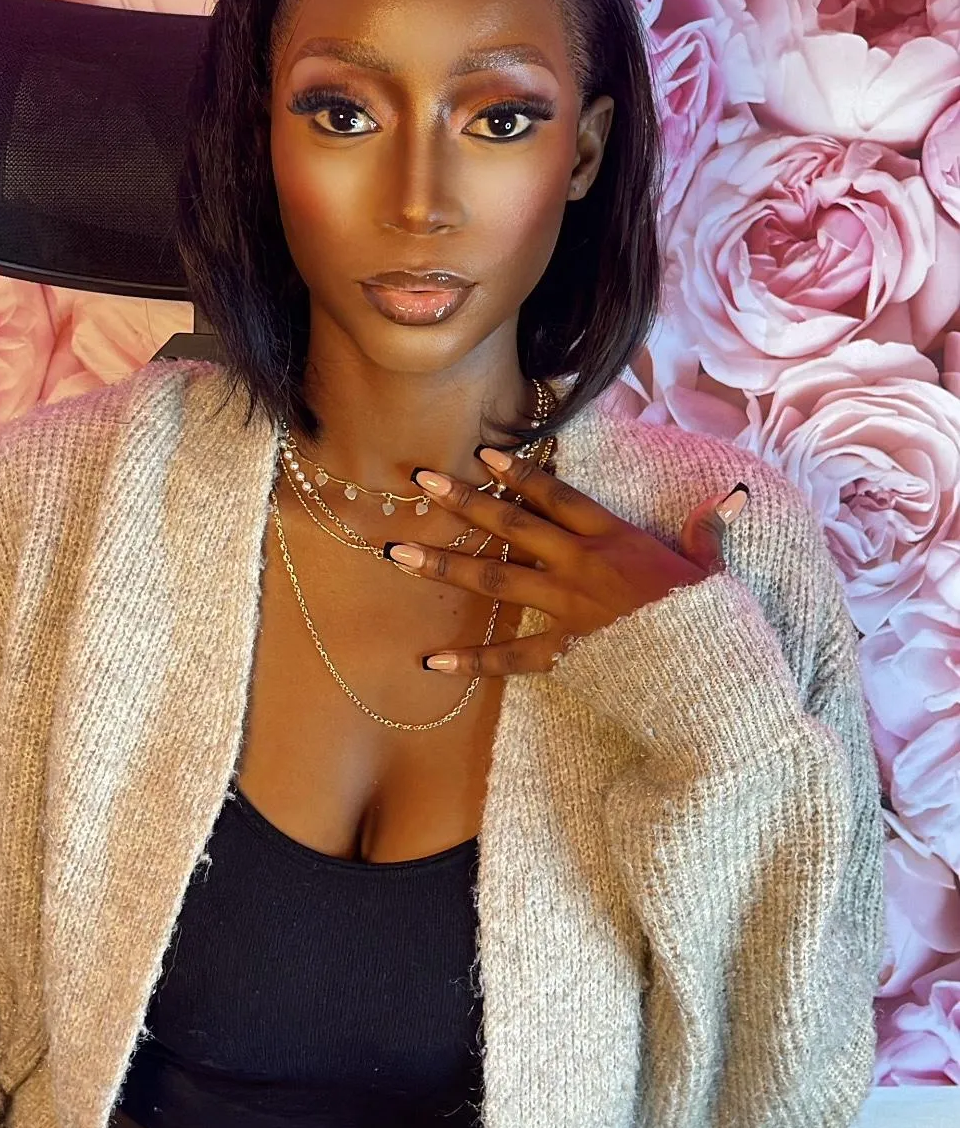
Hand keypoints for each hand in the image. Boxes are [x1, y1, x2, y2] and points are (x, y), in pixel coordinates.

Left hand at [384, 450, 749, 678]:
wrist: (713, 675)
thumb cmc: (715, 621)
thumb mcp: (713, 571)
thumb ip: (708, 534)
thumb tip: (727, 501)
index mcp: (616, 539)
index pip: (559, 496)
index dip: (520, 472)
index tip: (483, 453)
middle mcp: (583, 565)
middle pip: (513, 525)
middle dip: (464, 501)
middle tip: (421, 482)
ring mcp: (569, 608)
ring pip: (497, 578)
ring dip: (445, 565)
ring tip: (399, 554)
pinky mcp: (567, 652)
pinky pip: (511, 656)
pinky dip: (472, 660)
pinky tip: (432, 660)